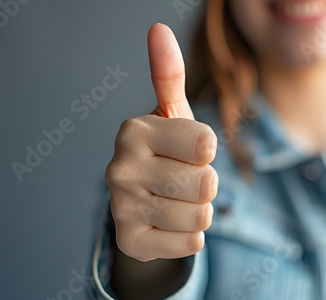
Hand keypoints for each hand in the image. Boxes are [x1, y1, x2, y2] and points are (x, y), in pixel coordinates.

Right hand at [106, 24, 217, 261]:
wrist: (142, 202)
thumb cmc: (166, 153)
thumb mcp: (172, 115)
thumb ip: (169, 74)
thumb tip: (158, 29)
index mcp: (133, 131)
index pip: (206, 146)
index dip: (206, 152)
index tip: (187, 152)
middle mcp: (119, 168)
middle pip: (206, 185)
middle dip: (206, 185)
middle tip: (184, 180)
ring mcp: (121, 208)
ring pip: (201, 217)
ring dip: (199, 211)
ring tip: (177, 201)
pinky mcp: (130, 242)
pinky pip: (191, 244)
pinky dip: (189, 236)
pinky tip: (168, 223)